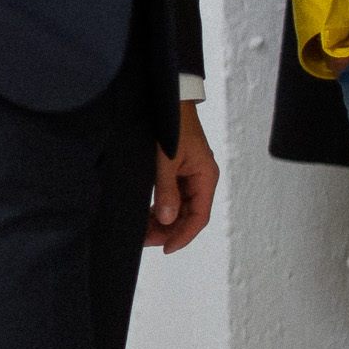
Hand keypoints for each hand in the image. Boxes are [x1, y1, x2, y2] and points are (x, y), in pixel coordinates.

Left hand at [146, 102, 218, 252]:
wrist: (170, 100)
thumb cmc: (172, 125)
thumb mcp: (166, 159)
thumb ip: (167, 190)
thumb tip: (168, 219)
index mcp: (205, 177)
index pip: (199, 216)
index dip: (183, 235)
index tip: (167, 248)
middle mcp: (200, 179)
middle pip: (188, 215)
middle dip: (169, 231)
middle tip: (146, 241)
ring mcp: (189, 175)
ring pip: (179, 207)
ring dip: (163, 221)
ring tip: (143, 232)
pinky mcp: (178, 170)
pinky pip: (173, 196)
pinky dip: (161, 208)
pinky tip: (148, 216)